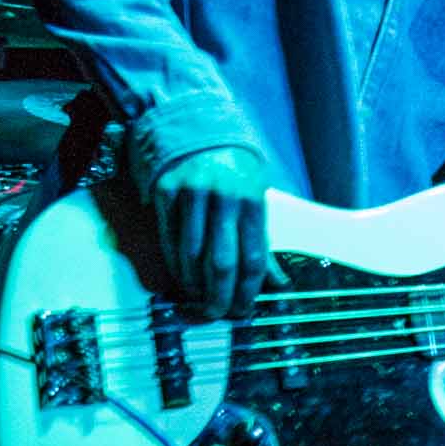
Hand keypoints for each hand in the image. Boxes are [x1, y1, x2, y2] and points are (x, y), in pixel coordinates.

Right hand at [150, 146, 269, 319]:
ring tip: (199, 300)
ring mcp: (192, 193)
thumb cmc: (236, 174)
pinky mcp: (166, 191)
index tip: (242, 310)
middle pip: (221, 263)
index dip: (247, 291)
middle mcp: (224, 196)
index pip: (252, 259)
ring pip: (192, 256)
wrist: (202, 132)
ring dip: (194, 285)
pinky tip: (182, 279)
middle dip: (219, 297)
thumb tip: (278, 285)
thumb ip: (263, 244)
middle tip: (217, 314)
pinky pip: (169, 240)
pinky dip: (175, 266)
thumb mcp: (258, 201)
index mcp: (253, 201)